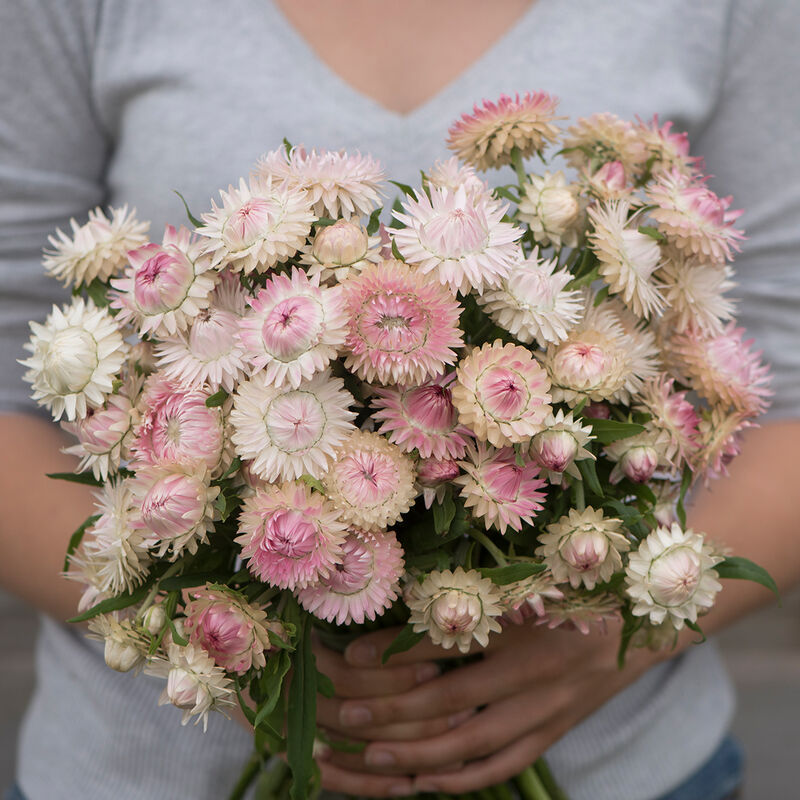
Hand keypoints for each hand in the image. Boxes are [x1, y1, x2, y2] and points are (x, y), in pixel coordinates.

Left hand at [315, 620, 658, 795]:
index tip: (349, 661)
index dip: (393, 655)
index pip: (443, 645)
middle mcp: (530, 673)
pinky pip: (505, 764)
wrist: (636, 625)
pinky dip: (465, 778)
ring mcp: (544, 710)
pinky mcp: (553, 732)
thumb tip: (407, 613)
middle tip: (346, 720)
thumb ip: (469, 602)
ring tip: (373, 759)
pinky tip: (427, 782)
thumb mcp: (521, 588)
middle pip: (448, 702)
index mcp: (519, 625)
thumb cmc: (571, 594)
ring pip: (472, 744)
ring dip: (418, 755)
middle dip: (391, 712)